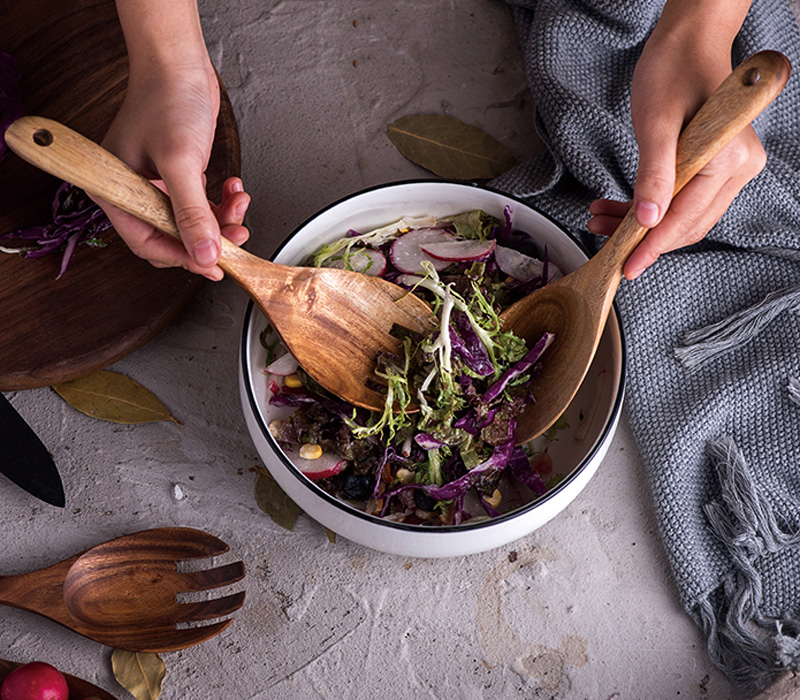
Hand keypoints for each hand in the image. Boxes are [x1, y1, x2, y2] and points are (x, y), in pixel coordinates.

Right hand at [99, 63, 247, 278]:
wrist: (179, 63)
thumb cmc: (167, 100)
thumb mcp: (181, 163)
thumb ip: (192, 214)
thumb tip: (204, 255)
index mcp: (115, 191)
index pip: (148, 243)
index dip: (182, 257)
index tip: (213, 265)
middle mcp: (133, 191)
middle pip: (172, 237)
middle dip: (207, 238)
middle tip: (235, 236)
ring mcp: (156, 184)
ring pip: (191, 223)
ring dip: (220, 219)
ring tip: (238, 205)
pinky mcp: (178, 176)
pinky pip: (200, 204)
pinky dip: (220, 202)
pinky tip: (233, 189)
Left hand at [587, 0, 760, 279]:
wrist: (686, 43)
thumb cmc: (672, 72)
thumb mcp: (655, 124)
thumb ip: (653, 174)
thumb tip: (647, 219)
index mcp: (730, 160)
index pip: (686, 218)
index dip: (652, 246)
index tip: (627, 267)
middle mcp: (740, 169)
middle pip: (687, 224)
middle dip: (642, 238)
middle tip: (602, 239)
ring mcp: (731, 169)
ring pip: (682, 216)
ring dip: (641, 224)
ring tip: (600, 218)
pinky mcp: (717, 167)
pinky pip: (682, 199)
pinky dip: (649, 208)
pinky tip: (617, 207)